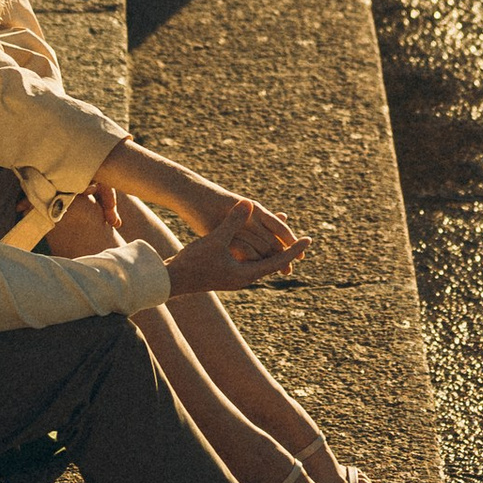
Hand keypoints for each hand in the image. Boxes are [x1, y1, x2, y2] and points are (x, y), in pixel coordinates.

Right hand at [164, 199, 307, 295]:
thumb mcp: (215, 240)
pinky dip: (257, 248)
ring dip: (271, 247)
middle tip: (302, 240)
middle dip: (285, 249)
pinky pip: (249, 260)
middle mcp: (244, 277)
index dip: (293, 248)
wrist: (173, 280)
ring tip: (281, 238)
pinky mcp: (226, 273)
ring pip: (260, 260)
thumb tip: (248, 202)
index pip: (277, 260)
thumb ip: (233, 222)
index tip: (309, 240)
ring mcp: (235, 277)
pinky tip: (254, 241)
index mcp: (247, 273)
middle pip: (271, 262)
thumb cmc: (194, 262)